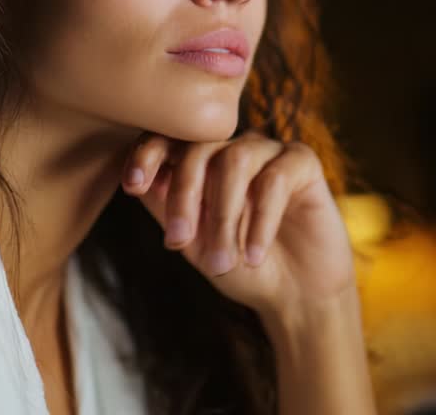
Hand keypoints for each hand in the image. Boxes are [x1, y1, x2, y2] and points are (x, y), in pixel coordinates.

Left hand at [119, 130, 355, 318]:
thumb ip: (168, 211)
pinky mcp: (302, 163)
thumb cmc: (240, 268)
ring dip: (223, 215)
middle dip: (183, 195)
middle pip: (199, 148)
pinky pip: (275, 179)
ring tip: (222, 261)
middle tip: (179, 242)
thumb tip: (138, 182)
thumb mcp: (194, 244)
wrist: (295, 296)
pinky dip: (260, 221)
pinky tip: (254, 255)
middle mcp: (233, 148)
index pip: (168, 140)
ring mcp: (268, 151)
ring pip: (235, 161)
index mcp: (201, 162)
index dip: (147, 154)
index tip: (133, 185)